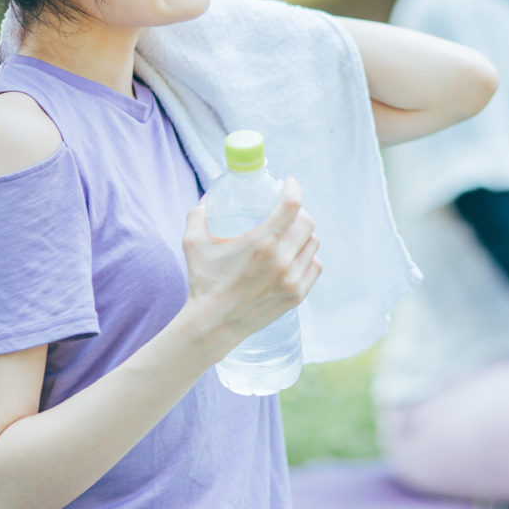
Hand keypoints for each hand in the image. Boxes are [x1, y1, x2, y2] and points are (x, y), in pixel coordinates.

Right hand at [181, 177, 322, 356]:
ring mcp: (292, 280)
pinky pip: (314, 266)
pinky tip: (296, 255)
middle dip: (298, 211)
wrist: (212, 325)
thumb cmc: (203, 282)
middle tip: (287, 210)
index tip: (288, 183)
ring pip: (313, 244)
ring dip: (304, 234)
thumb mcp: (194, 243)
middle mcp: (282, 260)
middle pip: (307, 223)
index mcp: (262, 243)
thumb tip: (209, 197)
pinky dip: (307, 257)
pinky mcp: (297, 296)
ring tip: (291, 233)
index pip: (292, 205)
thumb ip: (199, 214)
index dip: (294, 187)